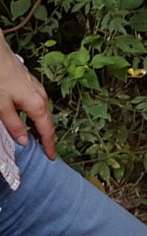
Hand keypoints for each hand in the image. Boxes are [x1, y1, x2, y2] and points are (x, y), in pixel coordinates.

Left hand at [0, 37, 55, 158]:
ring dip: (40, 127)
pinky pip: (38, 106)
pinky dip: (36, 117)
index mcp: (37, 106)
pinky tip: (27, 119)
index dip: (49, 145)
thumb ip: (13, 125)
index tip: (51, 157)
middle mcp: (42, 99)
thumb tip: (23, 141)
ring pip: (43, 114)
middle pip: (47, 123)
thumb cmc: (0, 78)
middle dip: (46, 138)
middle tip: (44, 151)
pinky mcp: (33, 86)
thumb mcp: (1, 106)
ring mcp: (39, 91)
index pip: (47, 131)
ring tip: (35, 138)